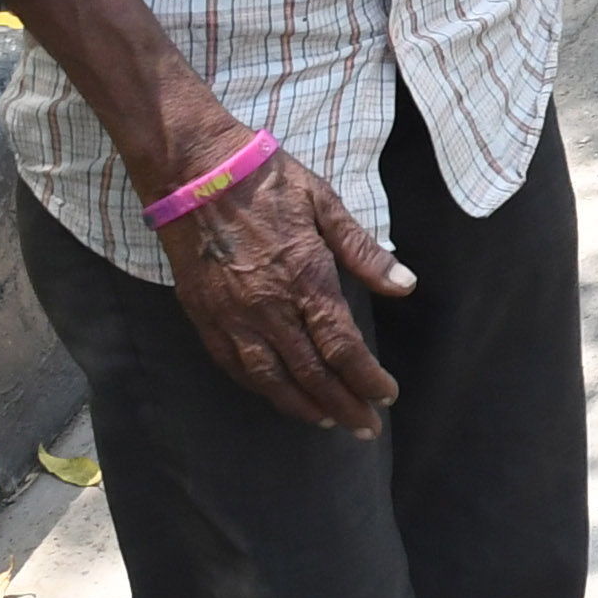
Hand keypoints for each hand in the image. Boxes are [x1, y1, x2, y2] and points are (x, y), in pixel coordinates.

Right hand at [149, 141, 410, 429]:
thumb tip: (405, 286)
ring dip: (301, 406)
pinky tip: (275, 395)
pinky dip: (258, 387)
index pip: (342, 346)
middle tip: (365, 428)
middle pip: (310, 372)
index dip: (366, 378)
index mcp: (304, 277)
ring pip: (269, 377)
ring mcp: (231, 314)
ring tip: (327, 422)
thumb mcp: (326, 204)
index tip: (386, 396)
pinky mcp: (202, 313)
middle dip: (341, 404)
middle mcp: (268, 306)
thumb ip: (364, 252)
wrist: (192, 170)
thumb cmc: (266, 180)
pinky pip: (233, 364)